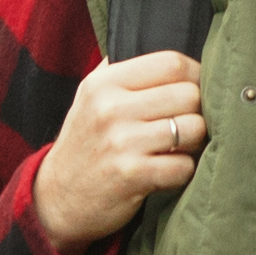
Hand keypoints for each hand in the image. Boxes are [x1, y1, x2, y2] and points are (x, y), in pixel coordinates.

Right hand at [30, 49, 210, 248]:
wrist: (57, 197)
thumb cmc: (86, 142)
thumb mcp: (91, 97)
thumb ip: (125, 71)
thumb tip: (178, 58)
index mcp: (105, 83)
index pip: (171, 62)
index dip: (196, 75)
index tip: (197, 89)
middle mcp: (111, 108)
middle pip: (189, 95)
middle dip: (198, 111)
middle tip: (188, 124)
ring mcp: (121, 143)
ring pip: (193, 129)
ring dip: (195, 142)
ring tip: (179, 148)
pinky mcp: (131, 176)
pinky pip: (184, 167)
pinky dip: (183, 171)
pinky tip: (167, 171)